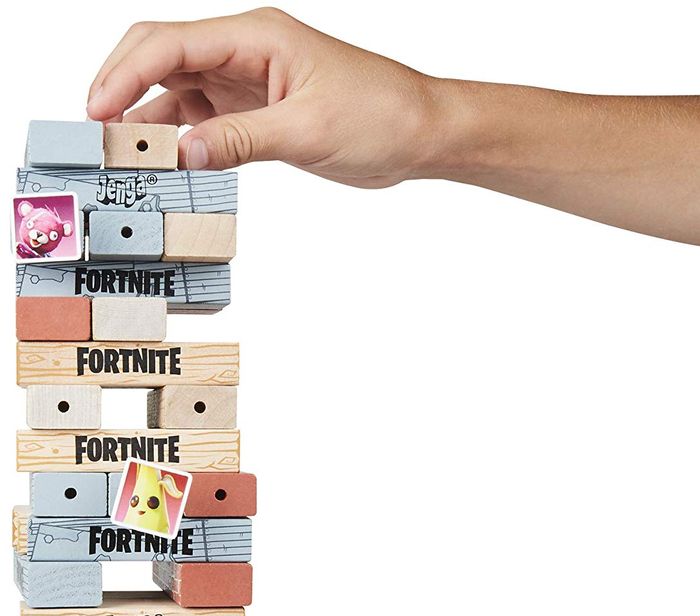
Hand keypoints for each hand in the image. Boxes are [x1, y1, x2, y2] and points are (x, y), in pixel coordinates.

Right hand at [86, 8, 438, 186]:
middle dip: (122, 91)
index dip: (124, 74)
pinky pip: (204, 122)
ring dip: (147, 121)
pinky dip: (180, 140)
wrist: (417, 134)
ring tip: (120, 155)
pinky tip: (163, 161)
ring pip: (177, 92)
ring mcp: (246, 83)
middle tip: (96, 133)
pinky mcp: (255, 112)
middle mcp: (244, 53)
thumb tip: (183, 152)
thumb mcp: (308, 130)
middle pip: (161, 59)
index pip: (170, 44)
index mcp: (255, 37)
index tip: (97, 111)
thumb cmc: (379, 115)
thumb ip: (242, 140)